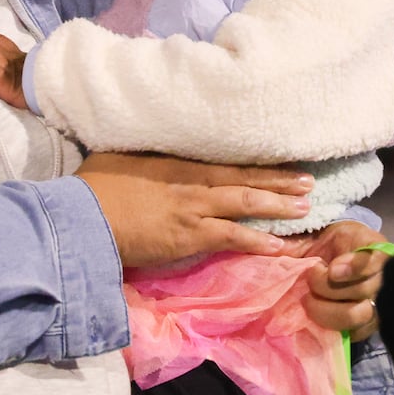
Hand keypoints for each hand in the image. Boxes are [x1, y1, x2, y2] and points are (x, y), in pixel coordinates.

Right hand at [76, 152, 313, 267]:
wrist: (84, 215)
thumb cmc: (96, 186)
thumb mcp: (122, 157)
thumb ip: (146, 156)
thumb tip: (151, 148)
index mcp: (179, 162)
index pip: (228, 163)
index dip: (258, 165)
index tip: (283, 165)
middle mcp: (193, 182)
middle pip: (245, 180)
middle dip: (279, 183)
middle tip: (308, 184)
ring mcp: (193, 209)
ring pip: (245, 205)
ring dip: (277, 207)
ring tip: (305, 209)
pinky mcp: (188, 237)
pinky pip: (231, 237)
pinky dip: (256, 241)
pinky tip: (279, 246)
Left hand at [294, 222, 389, 340]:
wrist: (335, 259)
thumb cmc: (326, 243)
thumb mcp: (316, 233)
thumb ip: (299, 240)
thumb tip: (275, 247)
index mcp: (373, 249)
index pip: (375, 260)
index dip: (355, 266)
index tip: (332, 270)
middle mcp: (383, 279)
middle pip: (363, 290)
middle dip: (329, 288)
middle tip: (310, 278)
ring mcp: (377, 304)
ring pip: (357, 315)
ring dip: (326, 309)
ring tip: (308, 298)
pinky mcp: (367, 325)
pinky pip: (353, 333)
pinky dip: (331, 326)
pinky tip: (317, 316)